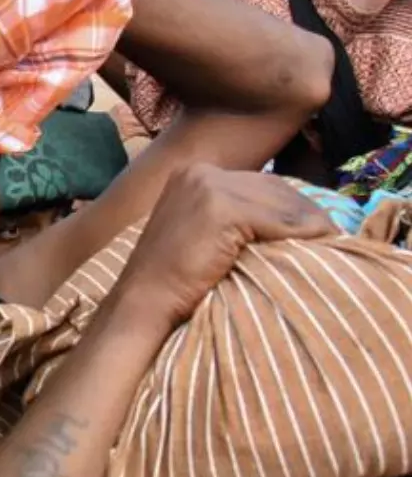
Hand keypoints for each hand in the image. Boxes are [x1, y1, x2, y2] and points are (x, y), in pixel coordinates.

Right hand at [114, 165, 335, 329]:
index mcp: (193, 173)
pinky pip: (278, 220)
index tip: (316, 231)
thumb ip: (233, 217)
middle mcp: (199, 172)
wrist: (143, 304)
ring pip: (282, 203)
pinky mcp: (219, 206)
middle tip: (332, 240)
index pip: (261, 183)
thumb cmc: (172, 282)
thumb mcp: (201, 235)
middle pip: (275, 188)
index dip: (292, 207)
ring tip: (330, 248)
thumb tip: (288, 218)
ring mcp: (207, 186)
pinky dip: (302, 236)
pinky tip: (316, 251)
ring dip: (310, 227)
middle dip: (306, 215)